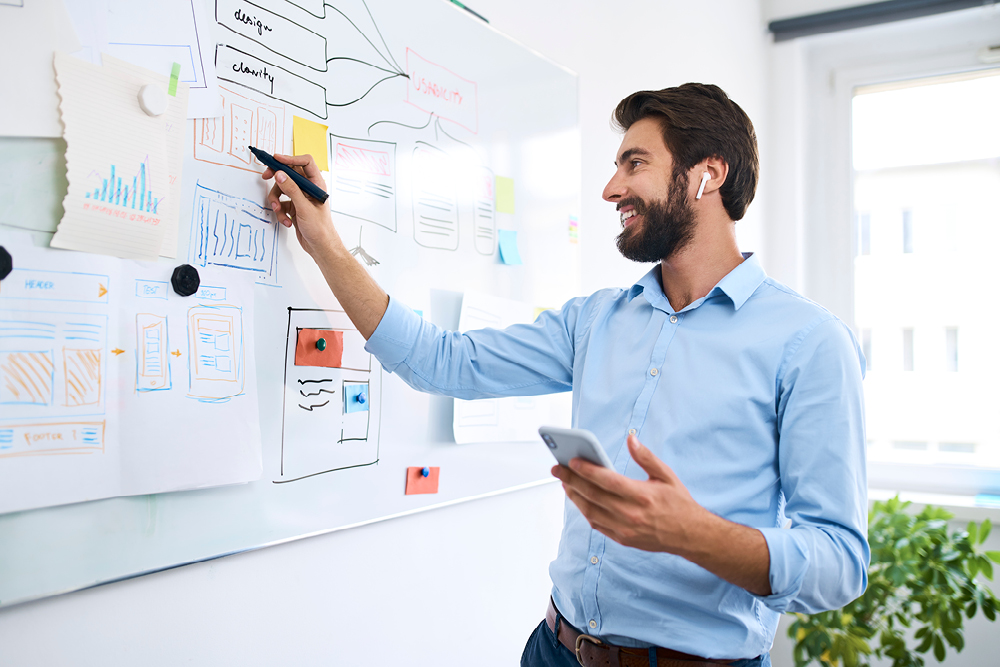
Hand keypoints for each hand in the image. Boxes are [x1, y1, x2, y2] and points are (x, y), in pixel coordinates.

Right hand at [262, 153, 343, 258]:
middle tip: (266, 176)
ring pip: (282, 189)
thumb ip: (292, 190)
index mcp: (316, 184)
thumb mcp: (304, 207)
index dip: (290, 158)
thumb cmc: (320, 228)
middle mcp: (308, 189)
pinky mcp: (294, 207)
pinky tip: (286, 221)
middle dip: (277, 177)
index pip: (305, 162)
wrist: (320, 246)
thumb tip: (280, 175)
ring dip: (276, 200)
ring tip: (278, 210)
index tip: (276, 159)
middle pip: (289, 174)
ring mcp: (300, 198)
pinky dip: (280, 212)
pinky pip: (281, 203)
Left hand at [552, 435, 708, 553]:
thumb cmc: (679, 503)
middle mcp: (631, 514)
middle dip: (571, 481)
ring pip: (590, 512)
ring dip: (574, 497)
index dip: (587, 470)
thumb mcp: (667, 476)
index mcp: (642, 496)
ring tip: (565, 483)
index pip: (607, 481)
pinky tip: (579, 499)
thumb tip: (631, 439)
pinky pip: (597, 525)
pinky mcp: (622, 539)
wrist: (690, 536)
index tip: (572, 461)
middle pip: (593, 496)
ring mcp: (625, 529)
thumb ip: (646, 457)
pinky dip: (585, 511)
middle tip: (557, 469)